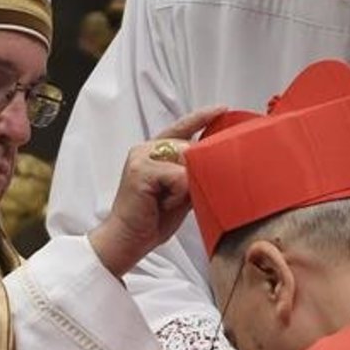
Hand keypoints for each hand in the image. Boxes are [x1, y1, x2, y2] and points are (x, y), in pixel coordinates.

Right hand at [89, 107, 226, 276]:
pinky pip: (179, 176)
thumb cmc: (153, 219)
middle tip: (176, 199)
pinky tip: (162, 204)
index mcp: (154, 152)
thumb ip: (194, 174)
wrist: (127, 239)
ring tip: (166, 202)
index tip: (222, 109)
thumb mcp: (181, 193)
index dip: (202, 118)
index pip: (182, 128)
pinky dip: (178, 194)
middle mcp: (146, 149)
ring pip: (186, 160)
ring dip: (185, 187)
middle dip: (195, 172)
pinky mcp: (141, 170)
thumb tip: (218, 165)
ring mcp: (142, 156)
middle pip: (190, 147)